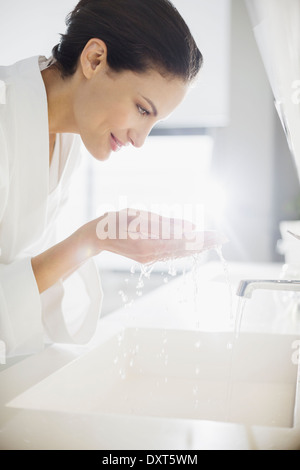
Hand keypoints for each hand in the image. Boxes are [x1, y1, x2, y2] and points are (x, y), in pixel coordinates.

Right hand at [81, 209, 227, 264]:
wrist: (95, 238)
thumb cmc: (113, 222)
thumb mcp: (137, 216)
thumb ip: (164, 222)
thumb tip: (190, 226)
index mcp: (149, 244)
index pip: (184, 242)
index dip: (202, 239)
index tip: (218, 235)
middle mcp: (152, 255)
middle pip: (185, 250)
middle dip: (205, 244)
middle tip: (223, 238)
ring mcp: (150, 258)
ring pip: (179, 253)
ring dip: (197, 247)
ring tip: (214, 241)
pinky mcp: (147, 257)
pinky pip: (171, 253)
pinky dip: (185, 249)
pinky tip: (194, 245)